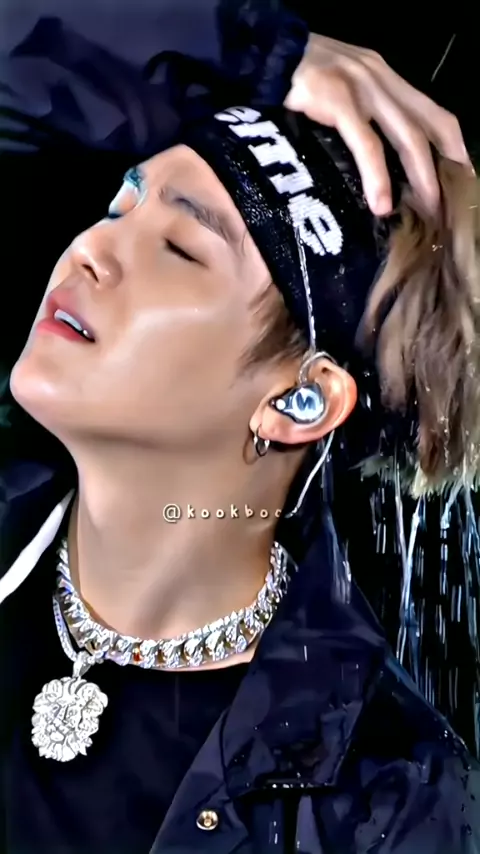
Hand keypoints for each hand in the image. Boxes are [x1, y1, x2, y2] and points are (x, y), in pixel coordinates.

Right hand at [284, 35, 471, 215]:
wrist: (260, 53)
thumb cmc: (293, 79)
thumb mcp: (337, 88)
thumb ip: (358, 113)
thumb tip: (372, 157)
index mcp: (382, 75)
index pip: (430, 111)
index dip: (450, 144)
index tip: (458, 174)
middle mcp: (379, 77)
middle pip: (425, 126)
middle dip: (440, 167)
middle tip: (444, 204)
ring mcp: (361, 87)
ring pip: (405, 136)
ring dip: (421, 176)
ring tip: (426, 208)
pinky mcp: (338, 101)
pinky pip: (366, 145)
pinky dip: (377, 177)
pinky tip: (381, 203)